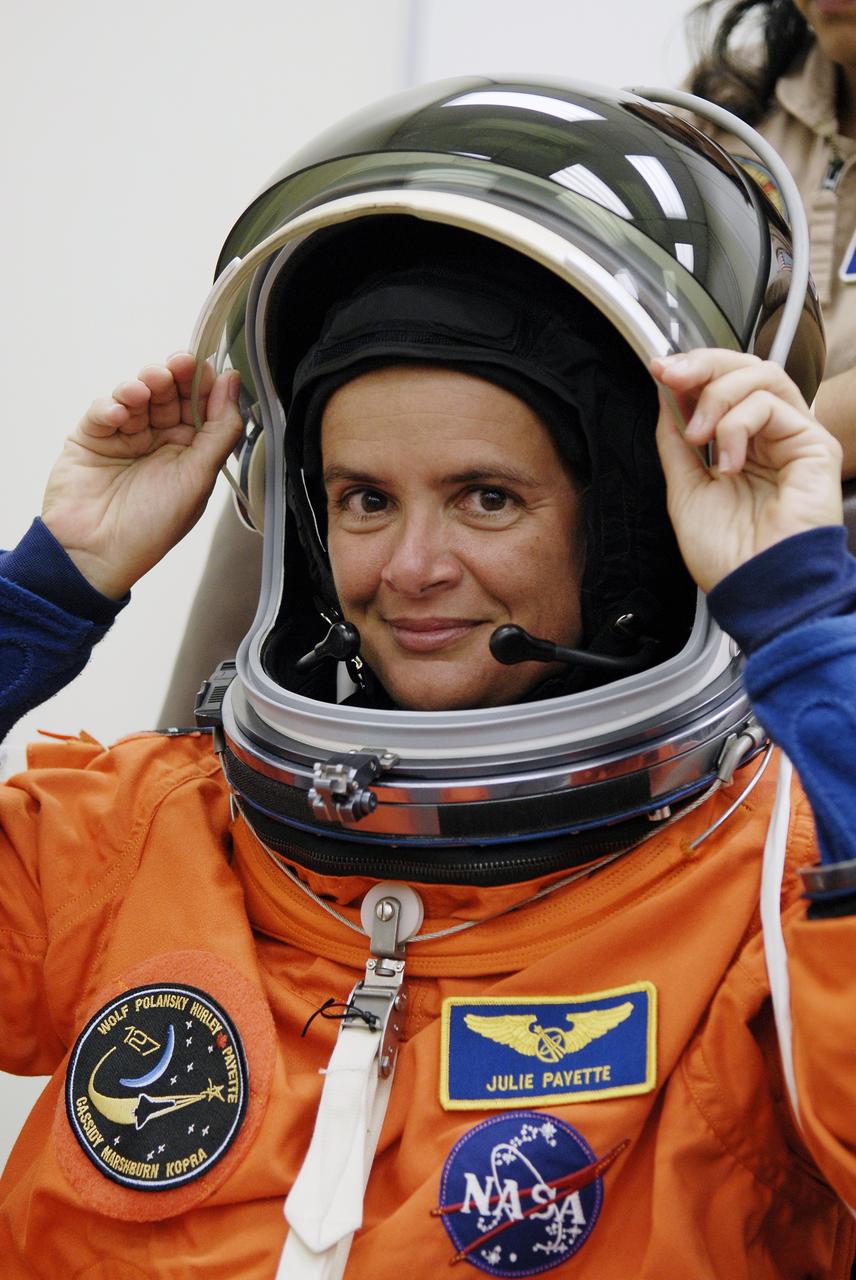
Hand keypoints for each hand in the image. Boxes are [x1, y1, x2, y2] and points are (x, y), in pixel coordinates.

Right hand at [41, 353, 242, 597]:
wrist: (96, 554)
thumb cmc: (152, 526)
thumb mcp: (198, 477)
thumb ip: (220, 429)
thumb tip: (232, 382)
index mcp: (191, 452)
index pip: (202, 406)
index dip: (205, 385)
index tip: (207, 367)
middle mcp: (159, 441)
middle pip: (170, 394)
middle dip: (174, 377)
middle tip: (176, 366)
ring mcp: (124, 437)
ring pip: (136, 395)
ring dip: (142, 385)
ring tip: (145, 388)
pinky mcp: (91, 437)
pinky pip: (102, 410)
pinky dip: (110, 405)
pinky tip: (118, 415)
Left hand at [651, 349, 842, 592]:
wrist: (753, 588)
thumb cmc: (727, 556)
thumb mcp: (684, 489)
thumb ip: (676, 441)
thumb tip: (667, 396)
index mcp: (742, 447)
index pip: (725, 386)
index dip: (693, 371)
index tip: (661, 370)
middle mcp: (771, 438)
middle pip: (746, 369)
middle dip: (703, 365)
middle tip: (673, 375)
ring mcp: (794, 439)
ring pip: (760, 376)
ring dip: (717, 396)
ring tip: (699, 436)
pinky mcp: (814, 445)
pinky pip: (771, 404)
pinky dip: (736, 425)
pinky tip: (728, 462)